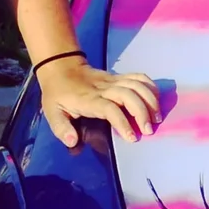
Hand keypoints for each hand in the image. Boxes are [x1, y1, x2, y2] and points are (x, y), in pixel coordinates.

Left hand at [35, 55, 162, 147]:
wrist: (61, 67)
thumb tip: (72, 142)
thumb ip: (61, 128)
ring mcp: (113, 80)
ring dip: (151, 101)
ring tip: (157, 118)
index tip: (133, 138)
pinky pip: (139, 77)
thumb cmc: (58, 94)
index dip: (123, 123)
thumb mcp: (52, 112)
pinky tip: (156, 101)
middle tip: (149, 130)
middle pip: (129, 95)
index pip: (110, 109)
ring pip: (137, 85)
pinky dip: (151, 87)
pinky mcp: (119, 76)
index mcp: (88, 99)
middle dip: (143, 113)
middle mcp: (104, 88)